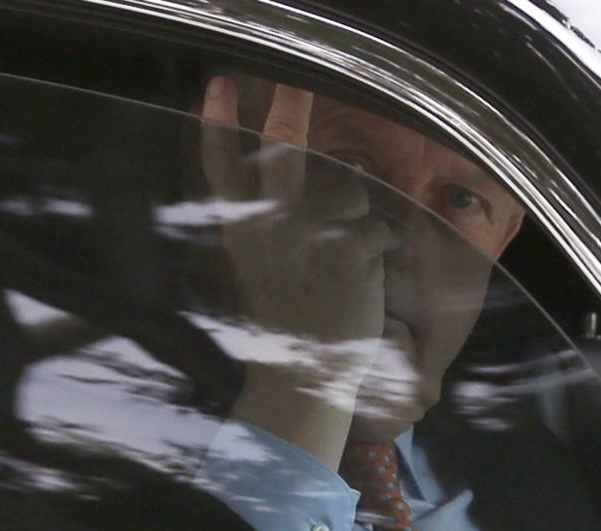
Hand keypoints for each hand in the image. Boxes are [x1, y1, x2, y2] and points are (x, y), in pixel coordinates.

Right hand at [200, 75, 386, 468]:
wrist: (305, 376)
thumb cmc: (288, 324)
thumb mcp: (263, 271)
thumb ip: (275, 226)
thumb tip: (326, 182)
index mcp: (242, 231)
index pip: (221, 169)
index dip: (219, 125)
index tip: (219, 86)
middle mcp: (270, 225)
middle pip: (281, 151)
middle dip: (290, 109)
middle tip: (293, 83)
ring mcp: (309, 234)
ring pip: (352, 192)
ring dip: (361, 218)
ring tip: (351, 259)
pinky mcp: (348, 249)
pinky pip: (380, 227)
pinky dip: (382, 250)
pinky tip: (367, 279)